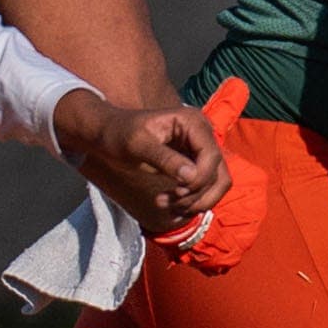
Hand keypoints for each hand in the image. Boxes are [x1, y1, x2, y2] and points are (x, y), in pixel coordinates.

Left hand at [55, 89, 226, 236]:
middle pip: (219, 173)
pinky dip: (194, 201)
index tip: (176, 192)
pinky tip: (172, 204)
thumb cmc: (119, 134)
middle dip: (196, 194)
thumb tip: (191, 176)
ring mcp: (201, 149)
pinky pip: (207, 188)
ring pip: (217, 183)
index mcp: (192, 122)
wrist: (109, 134)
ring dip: (196, 201)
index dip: (199, 179)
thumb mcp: (137, 145)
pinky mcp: (196, 163)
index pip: (212, 156)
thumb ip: (164, 159)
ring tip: (168, 205)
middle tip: (168, 202)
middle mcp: (203, 134)